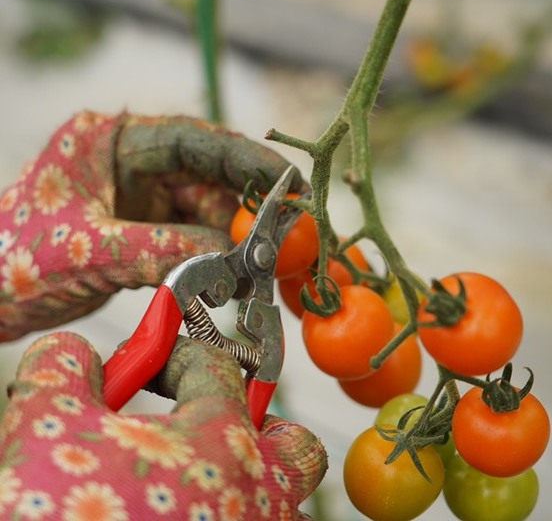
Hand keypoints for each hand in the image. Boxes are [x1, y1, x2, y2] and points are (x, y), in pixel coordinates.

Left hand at [0, 111, 302, 339]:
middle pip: (209, 177)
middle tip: (283, 236)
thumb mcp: (89, 250)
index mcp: (112, 142)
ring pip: (207, 211)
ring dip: (233, 240)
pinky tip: (230, 276)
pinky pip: (194, 237)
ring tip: (255, 268)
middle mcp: (134, 164)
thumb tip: (227, 253)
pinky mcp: (147, 228)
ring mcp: (143, 198)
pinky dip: (214, 258)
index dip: (246, 158)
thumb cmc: (12, 260)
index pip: (194, 140)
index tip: (287, 180)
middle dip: (246, 208)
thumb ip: (159, 247)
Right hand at [0, 332, 326, 518]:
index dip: (174, 353)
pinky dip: (236, 518)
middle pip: (295, 444)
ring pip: (287, 500)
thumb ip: (62, 373)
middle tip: (215, 425)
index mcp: (221, 440)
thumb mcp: (46, 432)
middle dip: (262, 425)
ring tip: (198, 478)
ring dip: (254, 479)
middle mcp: (259, 494)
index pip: (215, 366)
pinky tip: (186, 517)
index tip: (142, 361)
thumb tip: (70, 351)